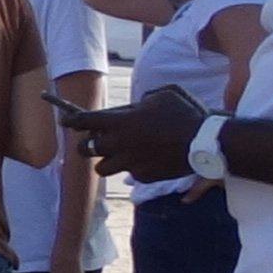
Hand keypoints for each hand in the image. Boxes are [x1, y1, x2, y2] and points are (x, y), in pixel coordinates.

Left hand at [71, 89, 205, 185]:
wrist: (205, 142)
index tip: (66, 120)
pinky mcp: (142, 176)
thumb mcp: (162, 96)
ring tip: (119, 154)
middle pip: (85, 149)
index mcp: (120, 122)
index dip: (71, 120)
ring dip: (107, 161)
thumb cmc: (185, 114)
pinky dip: (133, 168)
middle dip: (86, 145)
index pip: (82, 121)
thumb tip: (133, 108)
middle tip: (95, 141)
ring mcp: (129, 162)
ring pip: (102, 168)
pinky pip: (129, 174)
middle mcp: (119, 144)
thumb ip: (140, 102)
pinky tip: (147, 160)